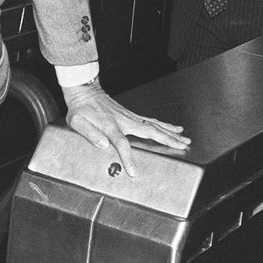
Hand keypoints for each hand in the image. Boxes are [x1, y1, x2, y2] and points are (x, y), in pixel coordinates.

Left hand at [61, 76, 189, 176]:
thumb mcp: (77, 122)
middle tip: (182, 147)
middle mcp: (124, 121)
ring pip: (154, 125)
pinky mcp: (132, 115)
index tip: (133, 171)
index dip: (128, 158)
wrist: (84, 91)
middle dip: (167, 140)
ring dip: (171, 133)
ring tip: (185, 139)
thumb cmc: (80, 108)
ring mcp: (130, 117)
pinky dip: (164, 125)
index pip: (122, 144)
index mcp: (110, 126)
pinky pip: (151, 121)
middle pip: (150, 132)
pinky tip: (174, 128)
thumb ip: (89, 133)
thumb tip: (102, 145)